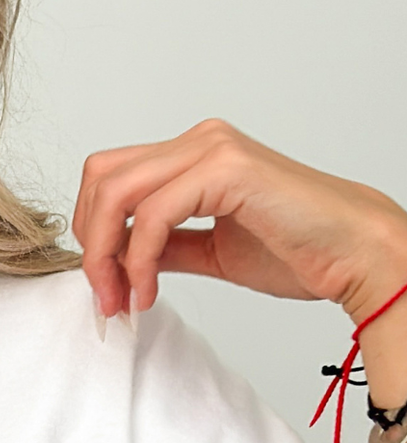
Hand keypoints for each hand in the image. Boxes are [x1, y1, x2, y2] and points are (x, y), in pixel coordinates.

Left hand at [73, 119, 406, 329]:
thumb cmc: (296, 252)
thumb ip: (165, 247)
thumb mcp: (209, 253)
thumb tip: (120, 260)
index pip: (111, 178)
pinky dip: (139, 261)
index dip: (94, 234)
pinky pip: (154, 214)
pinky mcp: (226, 170)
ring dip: (107, 256)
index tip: (107, 289)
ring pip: (117, 191)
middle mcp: (200, 142)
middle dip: (92, 245)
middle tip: (107, 298)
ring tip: (124, 300)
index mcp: (194, 155)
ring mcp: (213, 149)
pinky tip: (149, 293)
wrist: (351, 254)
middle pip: (102, 177)